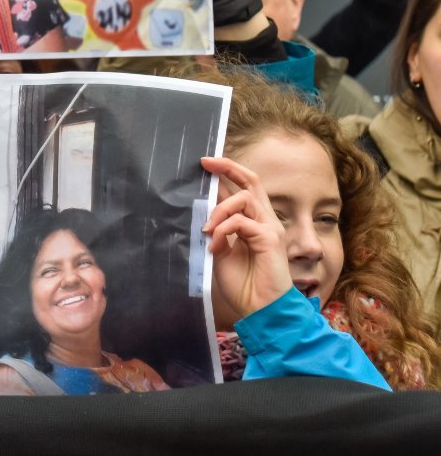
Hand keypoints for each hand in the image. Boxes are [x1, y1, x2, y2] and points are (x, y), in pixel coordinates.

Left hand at [200, 157, 292, 326]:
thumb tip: (203, 212)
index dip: (228, 172)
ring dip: (219, 211)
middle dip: (228, 168)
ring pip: (243, 198)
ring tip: (207, 231)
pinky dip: (223, 230)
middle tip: (206, 163)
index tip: (206, 163)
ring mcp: (270, 228)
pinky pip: (241, 222)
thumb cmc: (243, 285)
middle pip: (251, 181)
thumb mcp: (222, 252)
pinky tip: (215, 246)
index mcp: (254, 222)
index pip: (244, 188)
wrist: (261, 310)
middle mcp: (265, 221)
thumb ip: (218, 231)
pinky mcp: (270, 239)